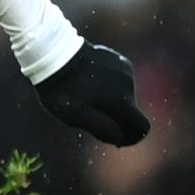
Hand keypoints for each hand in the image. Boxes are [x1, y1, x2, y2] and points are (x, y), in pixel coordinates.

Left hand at [33, 40, 149, 146]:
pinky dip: (110, 87)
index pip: (141, 126)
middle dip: (117, 119)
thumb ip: (100, 129)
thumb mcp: (74, 115)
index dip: (132, 137)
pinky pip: (120, 81)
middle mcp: (129, 84)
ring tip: (86, 96)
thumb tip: (119, 138)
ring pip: (125, 95)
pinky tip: (89, 82)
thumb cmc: (61, 89)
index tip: (117, 140)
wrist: (53, 54)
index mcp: (121, 99)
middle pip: (131, 111)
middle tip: (91, 116)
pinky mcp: (118, 60)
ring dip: (112, 101)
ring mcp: (125, 69)